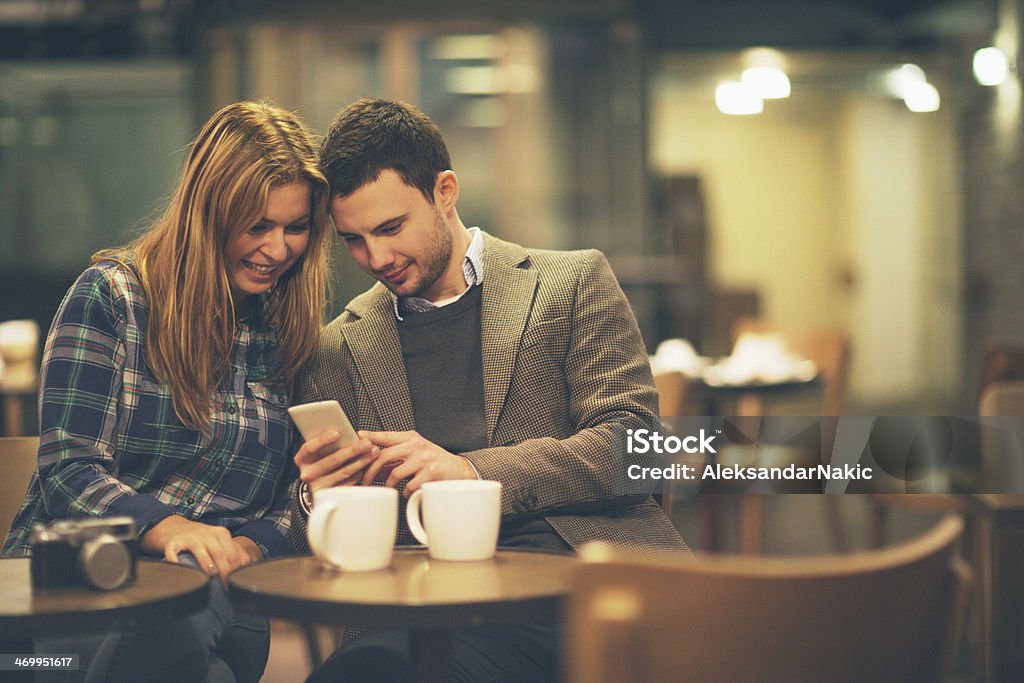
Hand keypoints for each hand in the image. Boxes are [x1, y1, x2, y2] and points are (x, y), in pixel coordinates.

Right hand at [141, 515, 253, 577]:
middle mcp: (206, 534)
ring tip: (211, 577)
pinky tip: (181, 570)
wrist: (176, 528)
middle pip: (219, 553)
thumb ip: (233, 552)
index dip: (236, 569)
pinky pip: (174, 552)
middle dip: (224, 570)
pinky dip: (175, 560)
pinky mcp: (173, 543)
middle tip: (225, 585)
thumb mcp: (219, 541)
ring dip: (207, 565)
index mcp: (221, 533)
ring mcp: (190, 538)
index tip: (236, 582)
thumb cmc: (202, 540)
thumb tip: (247, 568)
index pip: (232, 553)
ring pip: (200, 552)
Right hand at [294, 430, 379, 491]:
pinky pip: (349, 482)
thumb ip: (327, 442)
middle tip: (367, 443)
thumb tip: (346, 431)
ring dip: (361, 461)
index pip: (310, 447)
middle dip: (352, 450)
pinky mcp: (331, 495)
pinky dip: (361, 472)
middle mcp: (308, 474)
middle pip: (332, 460)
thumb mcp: (319, 450)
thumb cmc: (321, 459)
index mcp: (302, 459)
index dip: (323, 440)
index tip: (337, 433)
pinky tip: (370, 464)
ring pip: (343, 472)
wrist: (318, 483)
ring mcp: (319, 486)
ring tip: (374, 452)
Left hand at [360, 430, 476, 493]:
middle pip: (384, 456)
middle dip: (370, 471)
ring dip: (389, 485)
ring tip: (389, 488)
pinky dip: (406, 493)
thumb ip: (396, 452)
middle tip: (365, 481)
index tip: (357, 439)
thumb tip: (369, 459)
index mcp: (411, 438)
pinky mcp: (430, 473)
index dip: (370, 438)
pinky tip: (408, 492)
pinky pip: (409, 486)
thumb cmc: (434, 461)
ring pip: (395, 474)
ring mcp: (424, 459)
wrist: (460, 470)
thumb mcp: (416, 450)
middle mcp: (417, 446)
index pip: (386, 436)